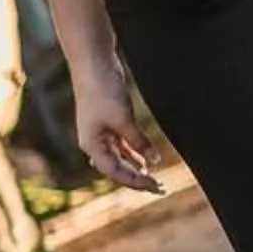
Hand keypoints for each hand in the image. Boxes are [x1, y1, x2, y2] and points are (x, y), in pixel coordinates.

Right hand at [69, 62, 163, 193]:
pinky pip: (122, 145)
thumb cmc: (102, 90)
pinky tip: (146, 159)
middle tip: (160, 187)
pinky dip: (134, 153)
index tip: (156, 185)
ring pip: (120, 158)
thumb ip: (138, 141)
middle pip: (117, 168)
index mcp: (92, 145)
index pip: (115, 172)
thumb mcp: (123, 118)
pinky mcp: (108, 122)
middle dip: (137, 179)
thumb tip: (153, 161)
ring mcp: (100, 133)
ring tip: (154, 178)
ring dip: (136, 168)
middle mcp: (94, 143)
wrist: (93, 63)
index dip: (136, 181)